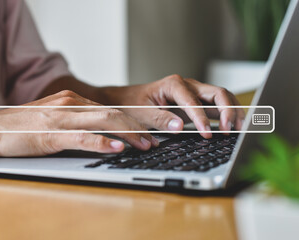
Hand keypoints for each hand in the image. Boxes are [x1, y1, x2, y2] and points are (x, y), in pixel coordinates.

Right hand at [0, 90, 157, 156]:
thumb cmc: (24, 126)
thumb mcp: (56, 118)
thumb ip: (78, 121)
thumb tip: (103, 133)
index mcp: (73, 100)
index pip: (111, 108)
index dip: (133, 120)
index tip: (149, 131)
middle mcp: (71, 104)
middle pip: (114, 113)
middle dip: (139, 126)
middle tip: (156, 140)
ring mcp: (62, 118)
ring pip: (104, 122)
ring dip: (129, 134)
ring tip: (146, 145)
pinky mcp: (52, 134)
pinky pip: (82, 137)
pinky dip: (102, 142)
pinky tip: (117, 148)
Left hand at [102, 74, 244, 138]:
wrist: (127, 99)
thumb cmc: (132, 104)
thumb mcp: (140, 113)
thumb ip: (159, 119)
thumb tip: (180, 127)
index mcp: (173, 84)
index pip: (193, 101)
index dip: (202, 119)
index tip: (208, 135)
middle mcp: (187, 85)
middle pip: (217, 93)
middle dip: (227, 111)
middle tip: (230, 130)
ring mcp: (194, 92)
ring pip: (222, 97)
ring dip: (233, 111)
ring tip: (239, 129)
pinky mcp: (196, 101)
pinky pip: (217, 105)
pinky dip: (228, 114)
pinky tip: (234, 126)